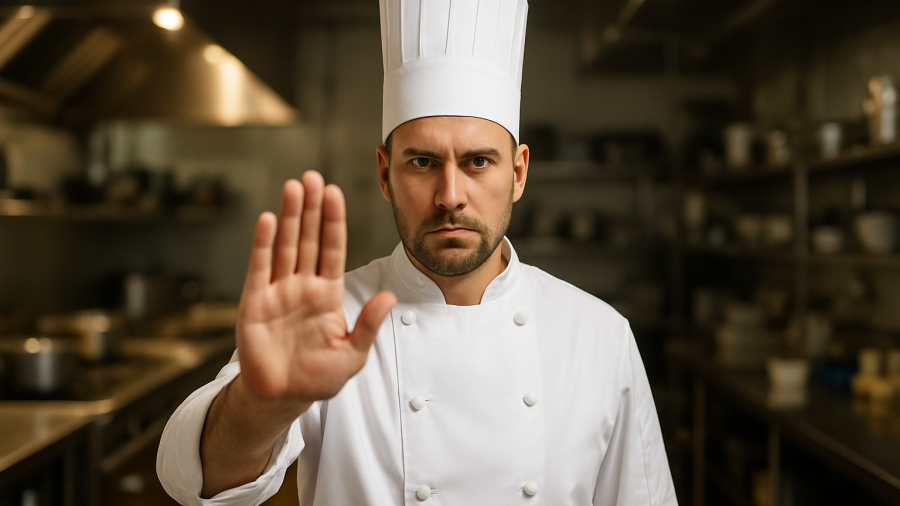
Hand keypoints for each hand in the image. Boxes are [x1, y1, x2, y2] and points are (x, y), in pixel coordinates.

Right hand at [235, 172, 395, 406]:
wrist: (282, 397)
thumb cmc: (317, 377)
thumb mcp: (352, 353)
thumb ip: (368, 324)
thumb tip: (390, 297)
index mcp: (327, 293)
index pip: (332, 248)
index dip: (334, 221)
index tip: (336, 193)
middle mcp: (303, 285)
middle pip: (309, 238)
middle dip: (312, 208)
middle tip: (313, 177)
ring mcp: (278, 291)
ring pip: (286, 245)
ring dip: (290, 216)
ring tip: (294, 187)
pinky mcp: (255, 302)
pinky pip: (260, 267)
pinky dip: (264, 243)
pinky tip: (269, 219)